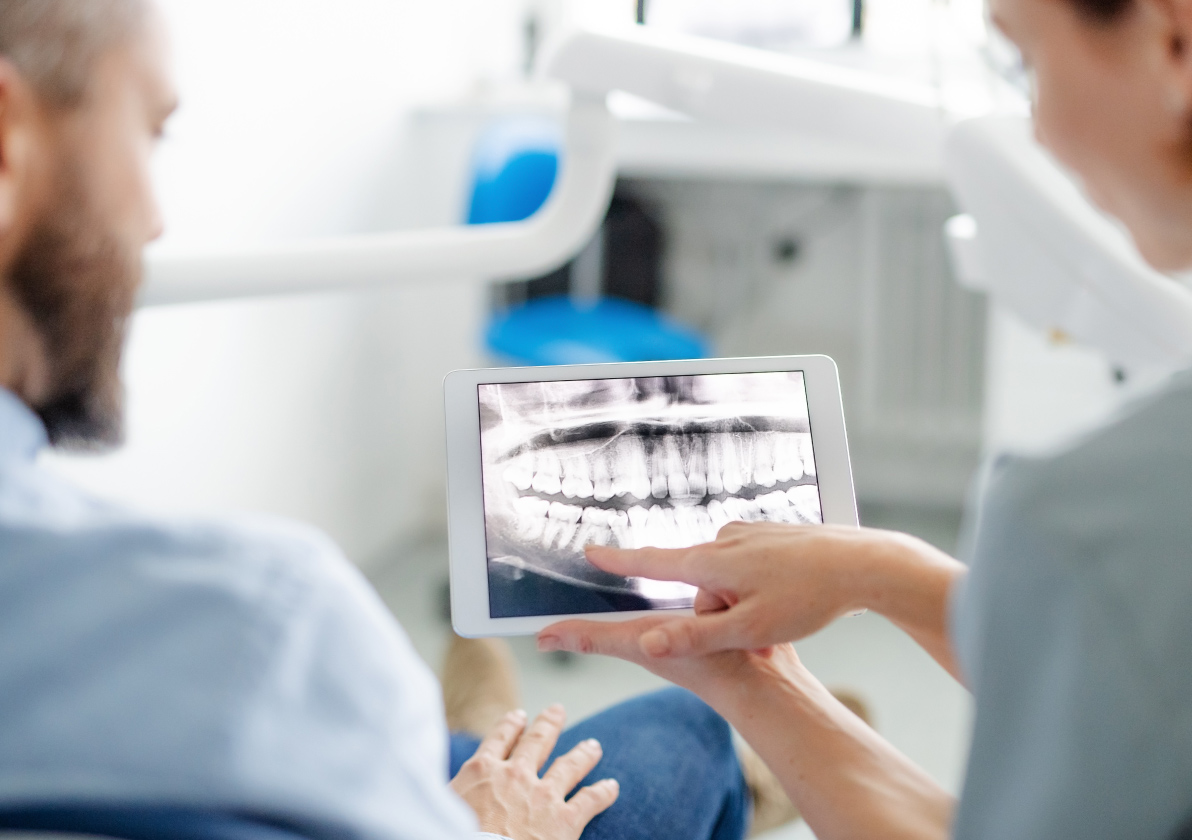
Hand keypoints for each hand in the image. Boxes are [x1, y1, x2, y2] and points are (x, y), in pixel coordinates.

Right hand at [450, 705, 618, 839]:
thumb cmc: (451, 837)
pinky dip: (603, 792)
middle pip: (537, 741)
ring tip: (593, 745)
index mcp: (481, 772)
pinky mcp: (564, 821)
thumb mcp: (444, 806)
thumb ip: (454, 793)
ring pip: (569, 765)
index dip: (511, 725)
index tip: (520, 716)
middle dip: (549, 724)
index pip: (499, 739)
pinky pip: (590, 799)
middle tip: (558, 710)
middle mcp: (514, 775)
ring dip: (583, 753)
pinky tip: (612, 786)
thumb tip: (450, 793)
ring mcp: (542, 796)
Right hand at [538, 521, 963, 675]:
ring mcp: (750, 534)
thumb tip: (648, 642)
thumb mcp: (749, 628)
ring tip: (786, 613)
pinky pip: (751, 571)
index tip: (589, 551)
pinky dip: (765, 590)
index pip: (652, 561)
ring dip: (746, 605)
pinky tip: (795, 595)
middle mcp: (725, 540)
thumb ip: (696, 636)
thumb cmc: (808, 598)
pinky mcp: (771, 535)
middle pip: (700, 588)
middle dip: (722, 615)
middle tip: (762, 631)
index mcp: (713, 561)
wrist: (864, 563)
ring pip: (728, 583)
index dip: (619, 560)